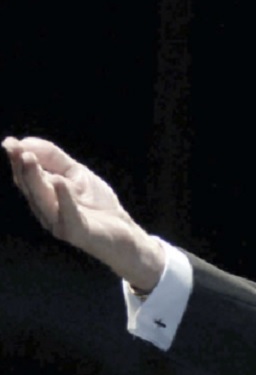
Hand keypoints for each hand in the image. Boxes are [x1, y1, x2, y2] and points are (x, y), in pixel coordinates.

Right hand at [4, 136, 164, 291]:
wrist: (124, 233)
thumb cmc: (96, 204)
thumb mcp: (76, 174)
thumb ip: (54, 158)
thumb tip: (26, 141)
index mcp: (43, 196)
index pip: (26, 177)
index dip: (17, 160)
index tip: (9, 142)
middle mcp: (46, 210)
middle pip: (30, 188)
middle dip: (22, 167)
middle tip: (15, 148)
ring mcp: (60, 222)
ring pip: (43, 200)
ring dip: (35, 179)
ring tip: (29, 159)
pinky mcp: (77, 232)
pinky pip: (69, 215)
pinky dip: (64, 198)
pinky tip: (59, 181)